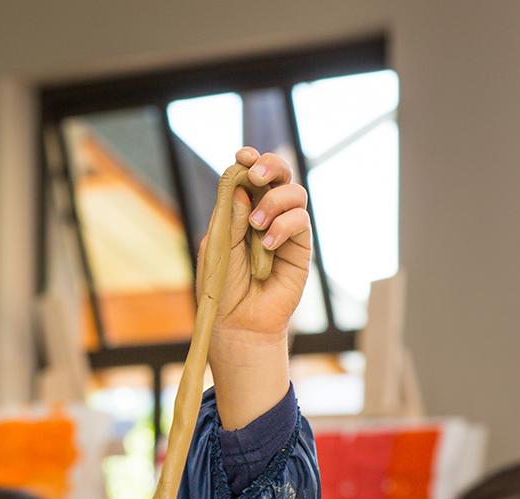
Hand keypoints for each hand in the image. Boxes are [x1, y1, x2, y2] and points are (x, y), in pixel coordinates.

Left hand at [200, 147, 311, 340]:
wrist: (239, 322)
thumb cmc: (223, 287)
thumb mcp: (218, 248)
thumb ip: (229, 217)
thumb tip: (241, 186)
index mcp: (239, 212)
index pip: (248, 177)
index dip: (249, 161)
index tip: (242, 156)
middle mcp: (265, 215)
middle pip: (278, 175)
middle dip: (269, 166)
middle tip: (256, 175)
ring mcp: (284, 229)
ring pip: (294, 193)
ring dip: (274, 201)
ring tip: (256, 225)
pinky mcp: (301, 247)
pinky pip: (301, 220)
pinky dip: (284, 226)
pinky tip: (268, 244)